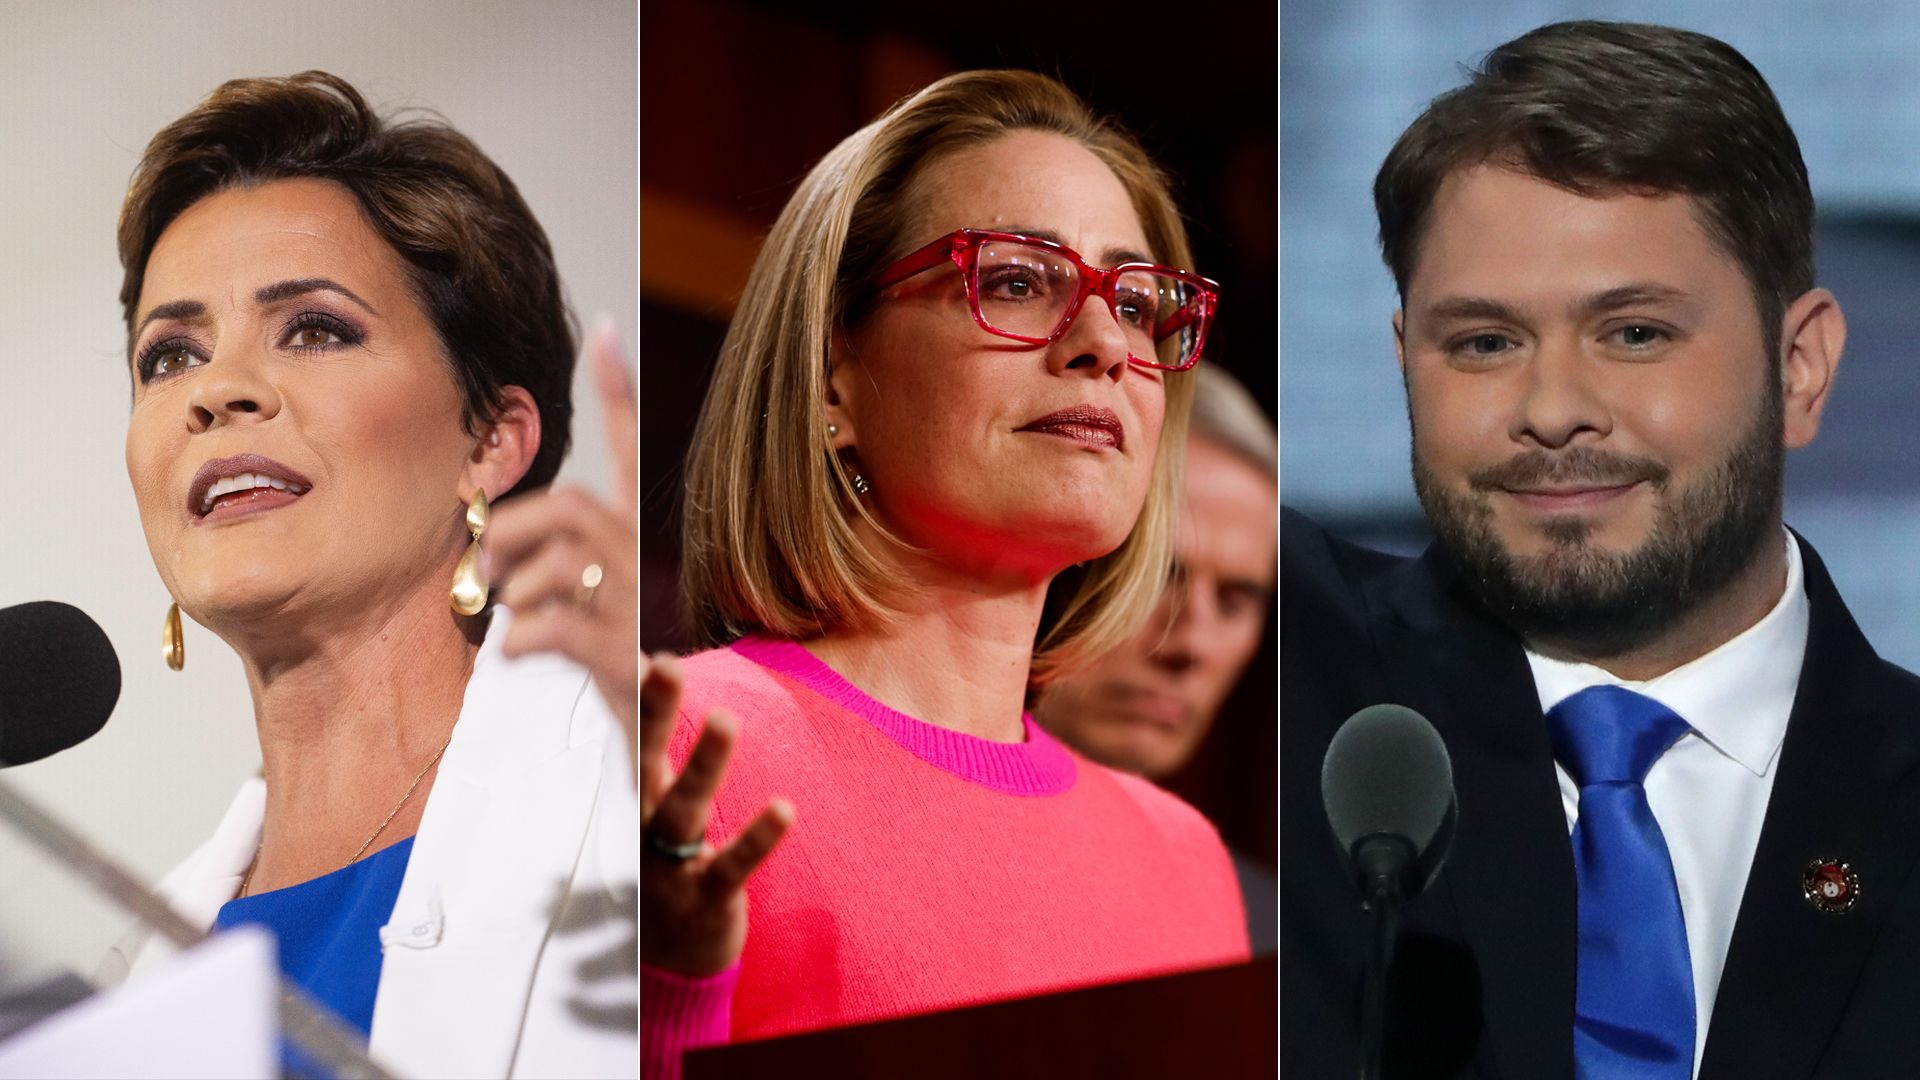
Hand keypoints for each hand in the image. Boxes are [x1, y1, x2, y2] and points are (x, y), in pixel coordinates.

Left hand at [486, 319, 639, 749]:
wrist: (657, 755)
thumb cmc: (610, 676)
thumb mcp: (584, 610)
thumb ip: (545, 571)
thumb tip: (483, 551)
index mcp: (634, 547)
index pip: (629, 455)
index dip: (618, 394)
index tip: (604, 333)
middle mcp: (641, 569)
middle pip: (571, 506)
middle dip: (511, 530)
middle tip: (483, 571)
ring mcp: (635, 614)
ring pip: (560, 561)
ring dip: (513, 590)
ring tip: (506, 620)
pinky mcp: (621, 664)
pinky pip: (554, 625)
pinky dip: (520, 639)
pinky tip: (517, 656)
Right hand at [639, 653, 792, 975]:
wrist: (665, 967)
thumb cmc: (662, 866)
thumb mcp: (650, 809)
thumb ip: (649, 745)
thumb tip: (643, 665)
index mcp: (635, 800)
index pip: (629, 737)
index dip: (631, 695)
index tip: (634, 645)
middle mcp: (643, 828)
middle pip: (646, 762)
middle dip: (655, 714)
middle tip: (666, 665)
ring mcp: (670, 866)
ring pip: (684, 809)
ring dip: (705, 765)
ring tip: (728, 718)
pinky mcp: (705, 899)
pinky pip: (731, 866)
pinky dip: (756, 838)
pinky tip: (784, 809)